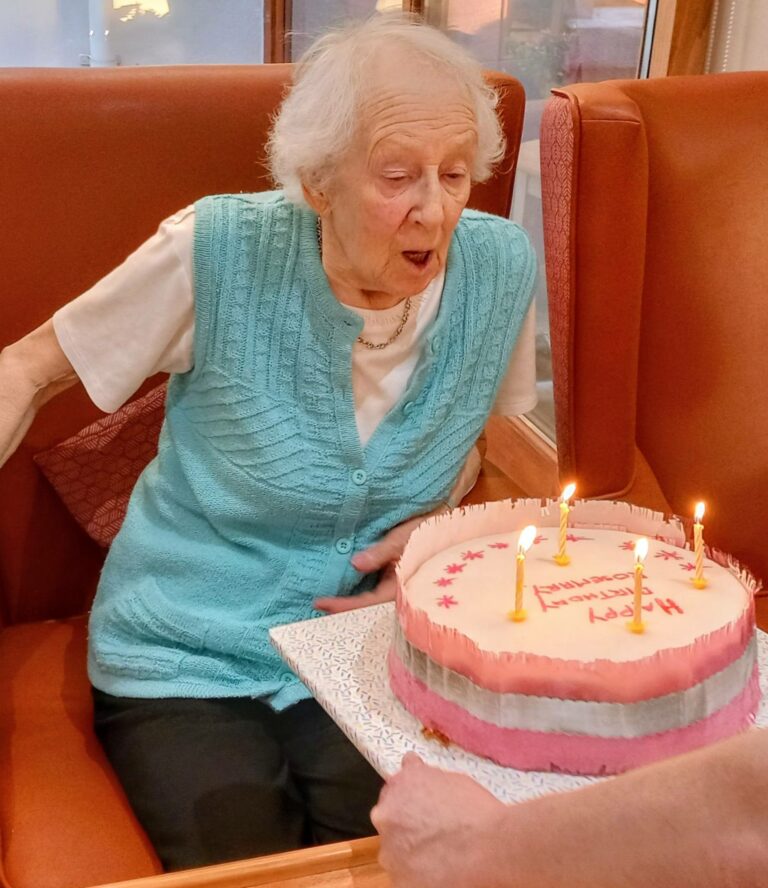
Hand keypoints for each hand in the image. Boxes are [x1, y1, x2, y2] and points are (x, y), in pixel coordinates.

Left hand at [314, 506, 446, 613]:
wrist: (450, 526)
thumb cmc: (428, 530)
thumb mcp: (405, 536)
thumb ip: (382, 551)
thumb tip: (355, 563)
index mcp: (403, 588)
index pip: (367, 603)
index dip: (343, 606)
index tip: (320, 602)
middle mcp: (399, 593)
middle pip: (367, 610)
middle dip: (343, 610)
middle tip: (317, 607)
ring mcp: (397, 588)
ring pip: (370, 602)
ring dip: (349, 601)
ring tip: (325, 600)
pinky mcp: (396, 581)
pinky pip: (374, 591)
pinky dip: (358, 590)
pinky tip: (344, 586)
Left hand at [371, 753, 506, 887]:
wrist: (491, 844)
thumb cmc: (476, 809)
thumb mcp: (448, 777)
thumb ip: (421, 775)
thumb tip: (412, 766)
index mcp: (398, 787)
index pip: (393, 794)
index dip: (408, 803)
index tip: (420, 811)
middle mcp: (386, 816)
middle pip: (390, 824)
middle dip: (407, 828)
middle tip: (434, 834)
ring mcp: (390, 851)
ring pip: (395, 853)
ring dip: (411, 853)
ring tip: (441, 855)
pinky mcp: (400, 881)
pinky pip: (405, 879)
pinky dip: (419, 877)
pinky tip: (440, 871)